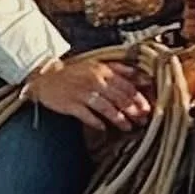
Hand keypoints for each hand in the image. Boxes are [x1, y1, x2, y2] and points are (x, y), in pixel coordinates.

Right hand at [26, 54, 151, 130]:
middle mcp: (94, 80)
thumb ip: (120, 70)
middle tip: (142, 120)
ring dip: (119, 119)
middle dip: (133, 110)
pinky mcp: (71, 104)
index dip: (139, 98)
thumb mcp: (98, 65)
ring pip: (106, 107)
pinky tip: (104, 128)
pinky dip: (97, 122)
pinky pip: (87, 115)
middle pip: (119, 97)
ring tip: (128, 127)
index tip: (148, 108)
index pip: (126, 85)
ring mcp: (82, 92)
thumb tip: (142, 77)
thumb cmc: (75, 73)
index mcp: (103, 70)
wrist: (46, 77)